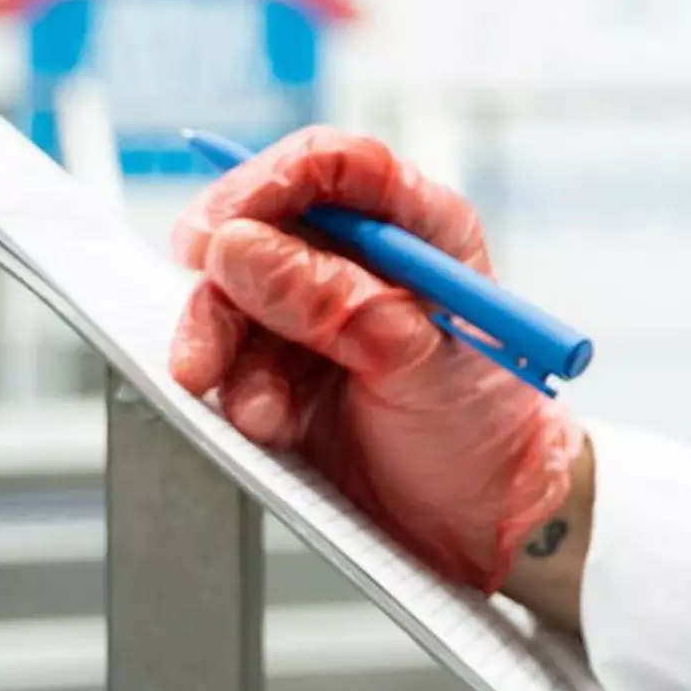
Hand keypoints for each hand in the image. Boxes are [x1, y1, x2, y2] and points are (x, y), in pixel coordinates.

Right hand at [166, 127, 583, 595]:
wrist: (479, 524)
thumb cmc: (484, 436)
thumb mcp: (420, 367)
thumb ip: (337, 306)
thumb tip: (244, 249)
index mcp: (420, 233)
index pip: (336, 167)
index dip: (271, 182)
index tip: (220, 230)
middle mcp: (363, 261)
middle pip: (264, 224)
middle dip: (226, 280)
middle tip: (206, 337)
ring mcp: (320, 313)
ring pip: (234, 293)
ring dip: (225, 348)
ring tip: (258, 411)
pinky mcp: (286, 366)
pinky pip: (231, 354)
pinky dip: (234, 388)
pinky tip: (266, 423)